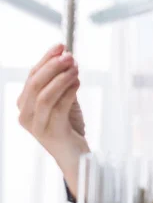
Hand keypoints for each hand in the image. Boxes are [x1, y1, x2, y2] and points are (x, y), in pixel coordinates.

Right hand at [17, 43, 89, 198]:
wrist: (76, 156)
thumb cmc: (69, 128)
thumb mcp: (63, 101)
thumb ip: (62, 83)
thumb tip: (67, 58)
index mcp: (25, 105)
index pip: (31, 76)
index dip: (45, 59)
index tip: (60, 46)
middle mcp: (25, 115)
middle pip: (34, 84)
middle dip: (52, 66)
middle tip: (70, 56)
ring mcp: (37, 126)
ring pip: (44, 95)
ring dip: (61, 78)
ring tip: (75, 68)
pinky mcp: (52, 133)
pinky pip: (59, 107)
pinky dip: (69, 92)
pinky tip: (78, 83)